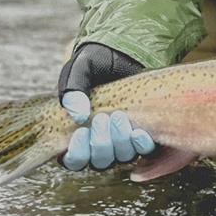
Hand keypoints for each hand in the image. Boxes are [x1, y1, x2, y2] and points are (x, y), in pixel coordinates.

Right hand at [57, 43, 154, 169]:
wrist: (124, 54)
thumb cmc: (96, 63)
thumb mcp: (79, 69)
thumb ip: (72, 89)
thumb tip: (77, 115)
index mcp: (75, 134)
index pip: (72, 160)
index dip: (76, 153)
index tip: (81, 131)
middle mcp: (98, 143)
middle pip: (98, 161)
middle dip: (100, 143)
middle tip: (103, 119)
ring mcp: (121, 142)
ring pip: (120, 157)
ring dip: (120, 143)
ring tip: (119, 117)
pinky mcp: (141, 136)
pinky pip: (143, 151)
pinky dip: (141, 144)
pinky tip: (139, 132)